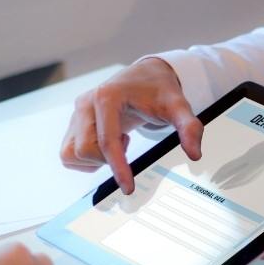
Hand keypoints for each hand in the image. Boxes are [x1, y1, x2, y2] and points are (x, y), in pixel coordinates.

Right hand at [60, 57, 203, 193]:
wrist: (146, 76)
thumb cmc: (159, 90)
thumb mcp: (178, 106)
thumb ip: (189, 127)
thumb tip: (194, 153)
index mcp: (107, 97)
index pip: (107, 141)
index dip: (118, 168)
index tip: (129, 188)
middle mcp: (86, 103)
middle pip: (85, 150)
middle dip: (107, 159)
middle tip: (128, 145)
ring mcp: (77, 113)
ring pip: (72, 153)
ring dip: (95, 159)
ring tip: (118, 142)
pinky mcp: (74, 122)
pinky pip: (69, 153)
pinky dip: (87, 158)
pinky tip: (108, 144)